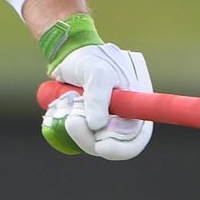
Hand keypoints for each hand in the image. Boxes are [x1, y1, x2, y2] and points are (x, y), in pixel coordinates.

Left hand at [43, 42, 152, 159]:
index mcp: (136, 104)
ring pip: (91, 142)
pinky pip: (78, 136)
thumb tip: (97, 126)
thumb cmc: (89, 58)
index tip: (101, 145)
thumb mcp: (96, 72)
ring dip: (75, 128)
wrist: (70, 52)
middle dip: (90, 139)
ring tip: (66, 102)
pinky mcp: (88, 123)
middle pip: (112, 145)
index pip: (137, 137)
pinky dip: (67, 126)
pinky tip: (61, 107)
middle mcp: (124, 117)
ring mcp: (104, 122)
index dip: (122, 147)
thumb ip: (98, 98)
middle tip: (72, 121)